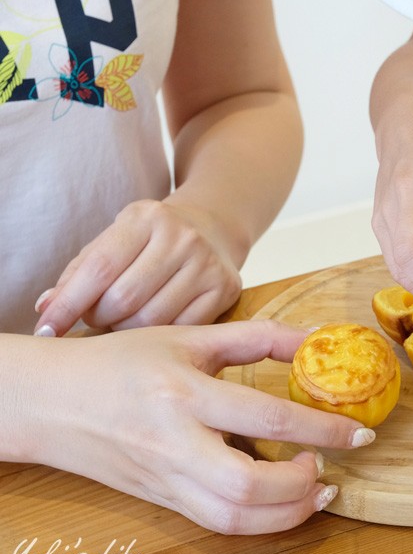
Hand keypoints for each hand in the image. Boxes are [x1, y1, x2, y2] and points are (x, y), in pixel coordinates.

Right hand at [11, 320, 374, 533]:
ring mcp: (166, 478)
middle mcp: (174, 442)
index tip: (361, 433)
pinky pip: (217, 523)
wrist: (50, 401)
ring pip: (233, 517)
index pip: (267, 416)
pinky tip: (284, 501)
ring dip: (288, 512)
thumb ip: (258, 336)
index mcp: (184, 392)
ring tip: (318, 489)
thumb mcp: (189, 337)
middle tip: (330, 464)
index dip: (324, 429)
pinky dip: (261, 521)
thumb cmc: (121, 362)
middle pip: (248, 485)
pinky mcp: (162, 500)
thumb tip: (318, 338)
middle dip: (304, 483)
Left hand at [34, 199, 242, 336]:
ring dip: (126, 329)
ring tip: (122, 320)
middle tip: (96, 318)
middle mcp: (182, 237)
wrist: (212, 229)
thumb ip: (79, 273)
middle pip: (124, 298)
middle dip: (99, 317)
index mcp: (145, 217)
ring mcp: (207, 264)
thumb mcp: (114, 241)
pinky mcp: (225, 288)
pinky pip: (181, 328)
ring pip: (151, 319)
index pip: (99, 268)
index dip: (68, 303)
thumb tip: (47, 309)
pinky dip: (158, 335)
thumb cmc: (150, 241)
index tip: (46, 328)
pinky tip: (151, 326)